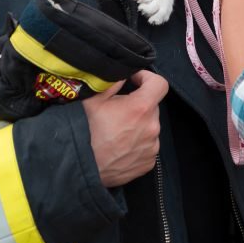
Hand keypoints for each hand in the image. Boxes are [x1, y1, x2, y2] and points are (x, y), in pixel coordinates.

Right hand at [82, 70, 167, 187]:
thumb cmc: (87, 132)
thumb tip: (122, 75)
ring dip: (139, 125)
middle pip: (152, 107)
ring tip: (118, 132)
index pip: (160, 84)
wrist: (83, 167)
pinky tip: (121, 147)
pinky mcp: (149, 162)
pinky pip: (148, 146)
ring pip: (150, 127)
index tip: (136, 81)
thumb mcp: (93, 100)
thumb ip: (112, 83)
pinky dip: (138, 143)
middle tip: (119, 110)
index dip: (148, 78)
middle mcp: (152, 126)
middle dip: (138, 104)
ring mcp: (152, 146)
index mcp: (141, 107)